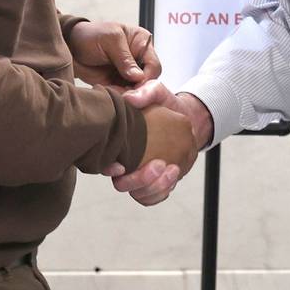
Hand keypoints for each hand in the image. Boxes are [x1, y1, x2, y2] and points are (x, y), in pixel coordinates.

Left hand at [67, 21, 161, 89]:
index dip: (147, 77)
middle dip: (138, 89)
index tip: (136, 85)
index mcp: (142, 42)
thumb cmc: (89, 35)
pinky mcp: (118, 83)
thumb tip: (139, 76)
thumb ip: (125, 58)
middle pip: (149, 81)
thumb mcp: (110, 40)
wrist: (69, 47)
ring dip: (128, 94)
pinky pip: (125, 94)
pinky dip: (120, 97)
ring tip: (115, 92)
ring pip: (138, 90)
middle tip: (125, 92)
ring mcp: (129, 73)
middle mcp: (139, 58)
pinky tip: (111, 94)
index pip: (154, 65)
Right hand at [101, 81, 212, 204]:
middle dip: (139, 180)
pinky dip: (163, 191)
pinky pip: (153, 197)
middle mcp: (124, 163)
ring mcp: (138, 176)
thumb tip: (130, 99)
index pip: (103, 161)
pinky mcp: (154, 184)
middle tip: (159, 164)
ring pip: (139, 194)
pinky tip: (174, 173)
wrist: (185, 118)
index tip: (121, 166)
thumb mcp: (158, 92)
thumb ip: (146, 92)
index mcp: (118, 143)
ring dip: (155, 186)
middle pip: (122, 184)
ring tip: (172, 168)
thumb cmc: (165, 104)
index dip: (107, 167)